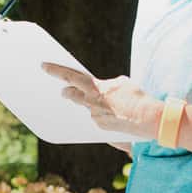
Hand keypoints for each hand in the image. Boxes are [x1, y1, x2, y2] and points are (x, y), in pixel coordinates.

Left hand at [42, 63, 161, 138]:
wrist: (147, 118)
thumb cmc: (137, 97)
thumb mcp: (122, 83)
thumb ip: (107, 84)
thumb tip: (104, 88)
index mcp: (95, 87)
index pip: (70, 76)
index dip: (55, 70)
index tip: (44, 66)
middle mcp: (91, 102)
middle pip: (71, 94)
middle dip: (67, 91)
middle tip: (61, 90)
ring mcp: (94, 115)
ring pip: (85, 107)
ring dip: (85, 103)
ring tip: (90, 101)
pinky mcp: (100, 127)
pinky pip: (94, 118)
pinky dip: (98, 114)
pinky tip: (106, 112)